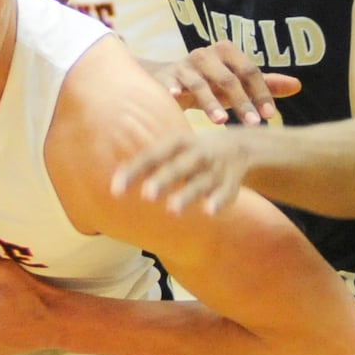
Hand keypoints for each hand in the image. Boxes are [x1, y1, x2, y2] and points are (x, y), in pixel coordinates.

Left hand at [111, 119, 254, 215]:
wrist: (243, 144)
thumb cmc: (194, 151)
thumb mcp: (173, 149)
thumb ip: (147, 162)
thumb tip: (112, 177)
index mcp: (178, 142)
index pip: (152, 155)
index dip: (134, 171)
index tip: (115, 189)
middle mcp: (197, 152)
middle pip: (178, 166)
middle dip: (163, 179)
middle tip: (146, 195)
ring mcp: (216, 166)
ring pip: (201, 181)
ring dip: (187, 194)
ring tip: (172, 210)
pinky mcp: (232, 179)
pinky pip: (227, 190)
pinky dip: (219, 200)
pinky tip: (209, 212)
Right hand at [155, 40, 300, 125]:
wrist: (167, 83)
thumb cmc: (209, 85)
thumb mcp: (237, 84)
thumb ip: (265, 85)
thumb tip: (298, 85)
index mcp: (226, 52)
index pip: (249, 71)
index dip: (261, 93)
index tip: (271, 116)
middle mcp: (205, 54)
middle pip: (228, 78)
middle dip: (242, 102)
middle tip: (254, 125)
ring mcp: (183, 65)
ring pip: (200, 83)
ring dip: (211, 103)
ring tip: (222, 122)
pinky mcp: (165, 77)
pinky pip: (169, 83)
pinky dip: (172, 88)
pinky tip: (176, 98)